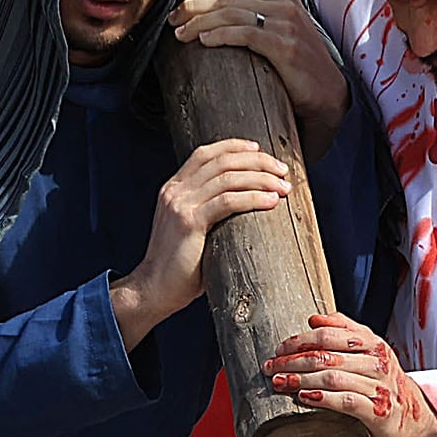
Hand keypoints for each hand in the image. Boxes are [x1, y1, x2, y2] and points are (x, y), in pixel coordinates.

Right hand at [113, 137, 291, 341]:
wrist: (153, 289)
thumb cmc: (179, 266)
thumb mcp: (191, 229)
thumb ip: (208, 213)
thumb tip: (245, 206)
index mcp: (174, 188)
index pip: (205, 153)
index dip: (234, 146)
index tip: (259, 150)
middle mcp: (175, 191)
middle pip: (222, 161)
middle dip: (257, 161)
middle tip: (282, 171)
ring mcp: (180, 204)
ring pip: (228, 177)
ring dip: (261, 179)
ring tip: (283, 187)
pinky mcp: (189, 222)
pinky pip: (227, 202)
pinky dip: (253, 198)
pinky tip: (271, 202)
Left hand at [173, 0, 346, 131]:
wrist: (328, 93)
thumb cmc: (300, 65)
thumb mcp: (280, 32)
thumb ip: (259, 17)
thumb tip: (222, 14)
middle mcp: (283, 4)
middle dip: (194, 6)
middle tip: (173, 18)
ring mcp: (285, 23)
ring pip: (231, 13)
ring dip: (200, 22)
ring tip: (181, 34)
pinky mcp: (283, 45)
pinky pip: (243, 34)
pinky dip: (219, 35)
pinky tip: (204, 41)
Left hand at [269, 311, 436, 436]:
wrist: (413, 413)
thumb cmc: (381, 380)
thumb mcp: (369, 349)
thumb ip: (344, 329)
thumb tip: (314, 317)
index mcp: (372, 342)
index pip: (328, 334)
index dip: (299, 340)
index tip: (278, 349)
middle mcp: (376, 362)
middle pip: (326, 356)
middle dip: (292, 361)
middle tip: (271, 368)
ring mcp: (378, 387)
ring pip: (332, 378)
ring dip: (301, 380)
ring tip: (280, 383)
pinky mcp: (378, 411)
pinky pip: (346, 402)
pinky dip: (322, 398)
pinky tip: (304, 397)